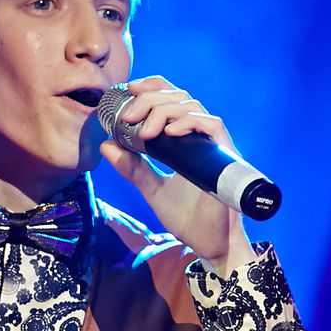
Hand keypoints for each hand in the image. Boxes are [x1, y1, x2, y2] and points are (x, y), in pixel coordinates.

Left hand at [99, 75, 256, 276]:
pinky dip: (189, 123)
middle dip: (150, 99)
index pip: (172, 97)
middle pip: (179, 97)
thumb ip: (132, 167)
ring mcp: (214, 145)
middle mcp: (202, 136)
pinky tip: (169, 134)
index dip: (152, 86)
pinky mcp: (224, 157)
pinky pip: (211, 126)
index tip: (129, 89)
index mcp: (186, 139)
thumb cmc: (188, 217)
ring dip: (163, 111)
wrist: (210, 244)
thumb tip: (105, 145)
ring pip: (192, 106)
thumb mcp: (152, 189)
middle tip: (128, 116)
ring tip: (143, 131)